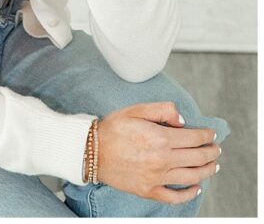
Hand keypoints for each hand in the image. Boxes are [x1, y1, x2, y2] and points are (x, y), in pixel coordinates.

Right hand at [98, 102, 219, 203]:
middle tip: (216, 149)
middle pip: (198, 157)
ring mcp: (157, 177)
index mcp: (160, 138)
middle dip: (212, 152)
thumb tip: (182, 121)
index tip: (211, 134)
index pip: (195, 138)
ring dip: (208, 170)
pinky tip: (196, 187)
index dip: (207, 135)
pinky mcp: (149, 190)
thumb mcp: (134, 110)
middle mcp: (162, 159)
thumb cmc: (112, 129)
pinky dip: (190, 193)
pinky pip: (175, 196)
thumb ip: (161, 109)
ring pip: (193, 176)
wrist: (90, 151)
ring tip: (213, 165)